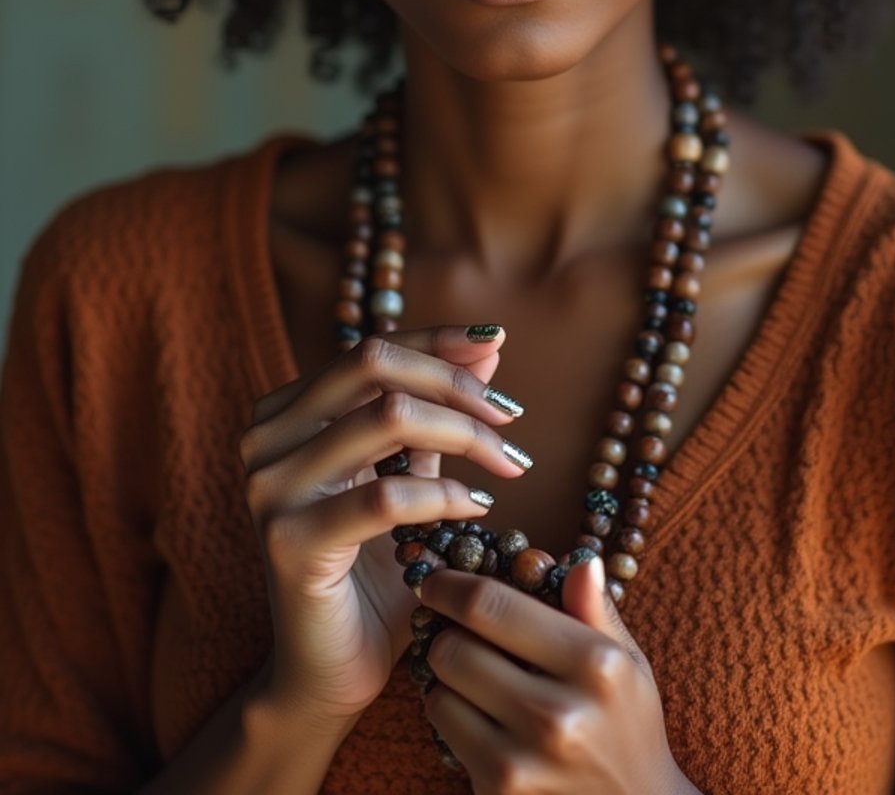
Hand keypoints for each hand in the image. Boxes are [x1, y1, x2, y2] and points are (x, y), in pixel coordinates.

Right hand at [237, 325, 529, 732]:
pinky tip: (477, 509)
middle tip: (510, 417)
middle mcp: (266, 438)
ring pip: (387, 416)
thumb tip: (489, 345)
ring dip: (464, 434)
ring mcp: (270, 488)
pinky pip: (387, 496)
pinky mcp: (289, 541)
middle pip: (372, 364)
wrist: (331, 671)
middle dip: (453, 383)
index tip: (497, 343)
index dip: (438, 341)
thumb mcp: (410, 475)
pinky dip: (445, 495)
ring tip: (508, 465)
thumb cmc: (375, 572)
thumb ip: (438, 412)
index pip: (370, 349)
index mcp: (285, 412)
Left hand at [418, 555, 696, 794]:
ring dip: (446, 678)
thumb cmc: (628, 727)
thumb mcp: (628, 664)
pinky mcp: (498, 793)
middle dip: (446, 633)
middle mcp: (557, 714)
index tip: (436, 580)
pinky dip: (451, 716)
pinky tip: (479, 716)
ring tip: (472, 678)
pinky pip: (445, 733)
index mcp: (594, 664)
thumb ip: (597, 610)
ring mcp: (523, 760)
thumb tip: (579, 561)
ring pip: (440, 692)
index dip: (451, 586)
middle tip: (455, 631)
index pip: (493, 606)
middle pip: (454, 648)